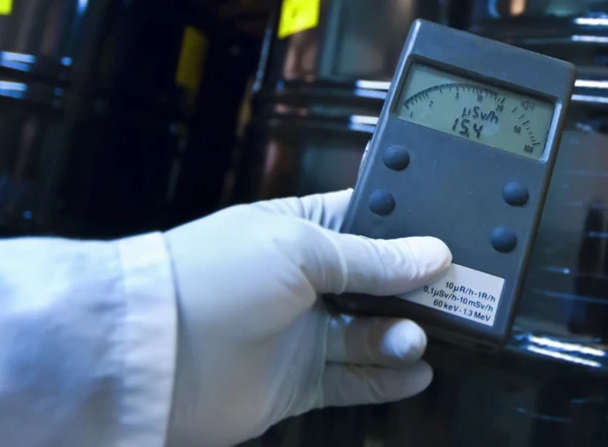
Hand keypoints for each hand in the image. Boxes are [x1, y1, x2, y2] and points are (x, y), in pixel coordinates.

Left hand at [162, 189, 450, 446]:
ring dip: (404, 334)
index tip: (450, 242)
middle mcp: (308, 281)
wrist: (152, 352)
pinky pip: (357, 381)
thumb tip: (432, 254)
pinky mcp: (301, 382)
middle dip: (419, 288)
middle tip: (455, 294)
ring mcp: (305, 333)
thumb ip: (371, 258)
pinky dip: (389, 378)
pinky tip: (415, 371)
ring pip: (375, 334)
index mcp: (304, 231)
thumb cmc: (214, 276)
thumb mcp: (299, 248)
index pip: (370, 224)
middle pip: (382, 283)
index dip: (411, 232)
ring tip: (414, 336)